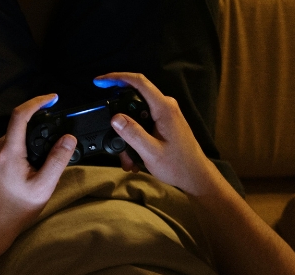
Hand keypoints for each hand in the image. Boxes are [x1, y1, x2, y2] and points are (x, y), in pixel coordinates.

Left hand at [0, 94, 75, 242]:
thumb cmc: (18, 208)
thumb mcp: (44, 185)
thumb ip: (57, 160)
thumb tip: (69, 138)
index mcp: (9, 151)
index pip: (20, 115)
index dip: (37, 102)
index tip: (53, 98)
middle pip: (20, 121)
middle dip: (40, 115)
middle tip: (59, 117)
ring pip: (18, 131)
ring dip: (35, 129)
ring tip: (54, 135)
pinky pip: (16, 141)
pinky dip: (30, 139)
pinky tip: (42, 151)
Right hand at [94, 72, 221, 195]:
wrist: (195, 175)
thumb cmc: (177, 165)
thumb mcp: (150, 152)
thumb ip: (132, 133)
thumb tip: (115, 118)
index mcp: (164, 108)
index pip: (139, 82)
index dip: (116, 78)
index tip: (99, 82)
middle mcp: (165, 106)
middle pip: (133, 100)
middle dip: (119, 119)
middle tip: (111, 138)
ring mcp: (165, 114)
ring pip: (136, 115)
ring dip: (127, 134)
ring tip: (127, 158)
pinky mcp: (163, 122)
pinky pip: (142, 123)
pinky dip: (134, 138)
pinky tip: (133, 156)